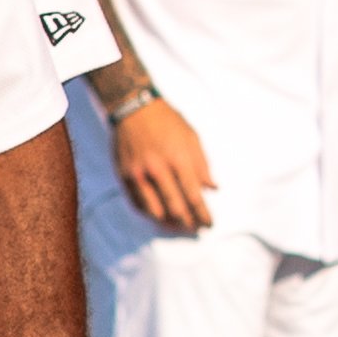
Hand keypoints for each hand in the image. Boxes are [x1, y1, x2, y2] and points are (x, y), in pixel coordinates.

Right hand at [108, 93, 216, 231]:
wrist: (133, 108)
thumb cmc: (167, 121)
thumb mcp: (191, 137)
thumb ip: (202, 165)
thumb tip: (212, 188)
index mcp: (178, 158)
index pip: (193, 196)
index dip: (203, 214)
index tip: (209, 224)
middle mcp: (157, 169)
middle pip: (175, 208)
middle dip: (188, 223)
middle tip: (195, 228)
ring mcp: (138, 174)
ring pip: (155, 211)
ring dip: (169, 223)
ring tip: (179, 226)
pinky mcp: (124, 176)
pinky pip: (137, 204)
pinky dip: (150, 214)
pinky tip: (160, 216)